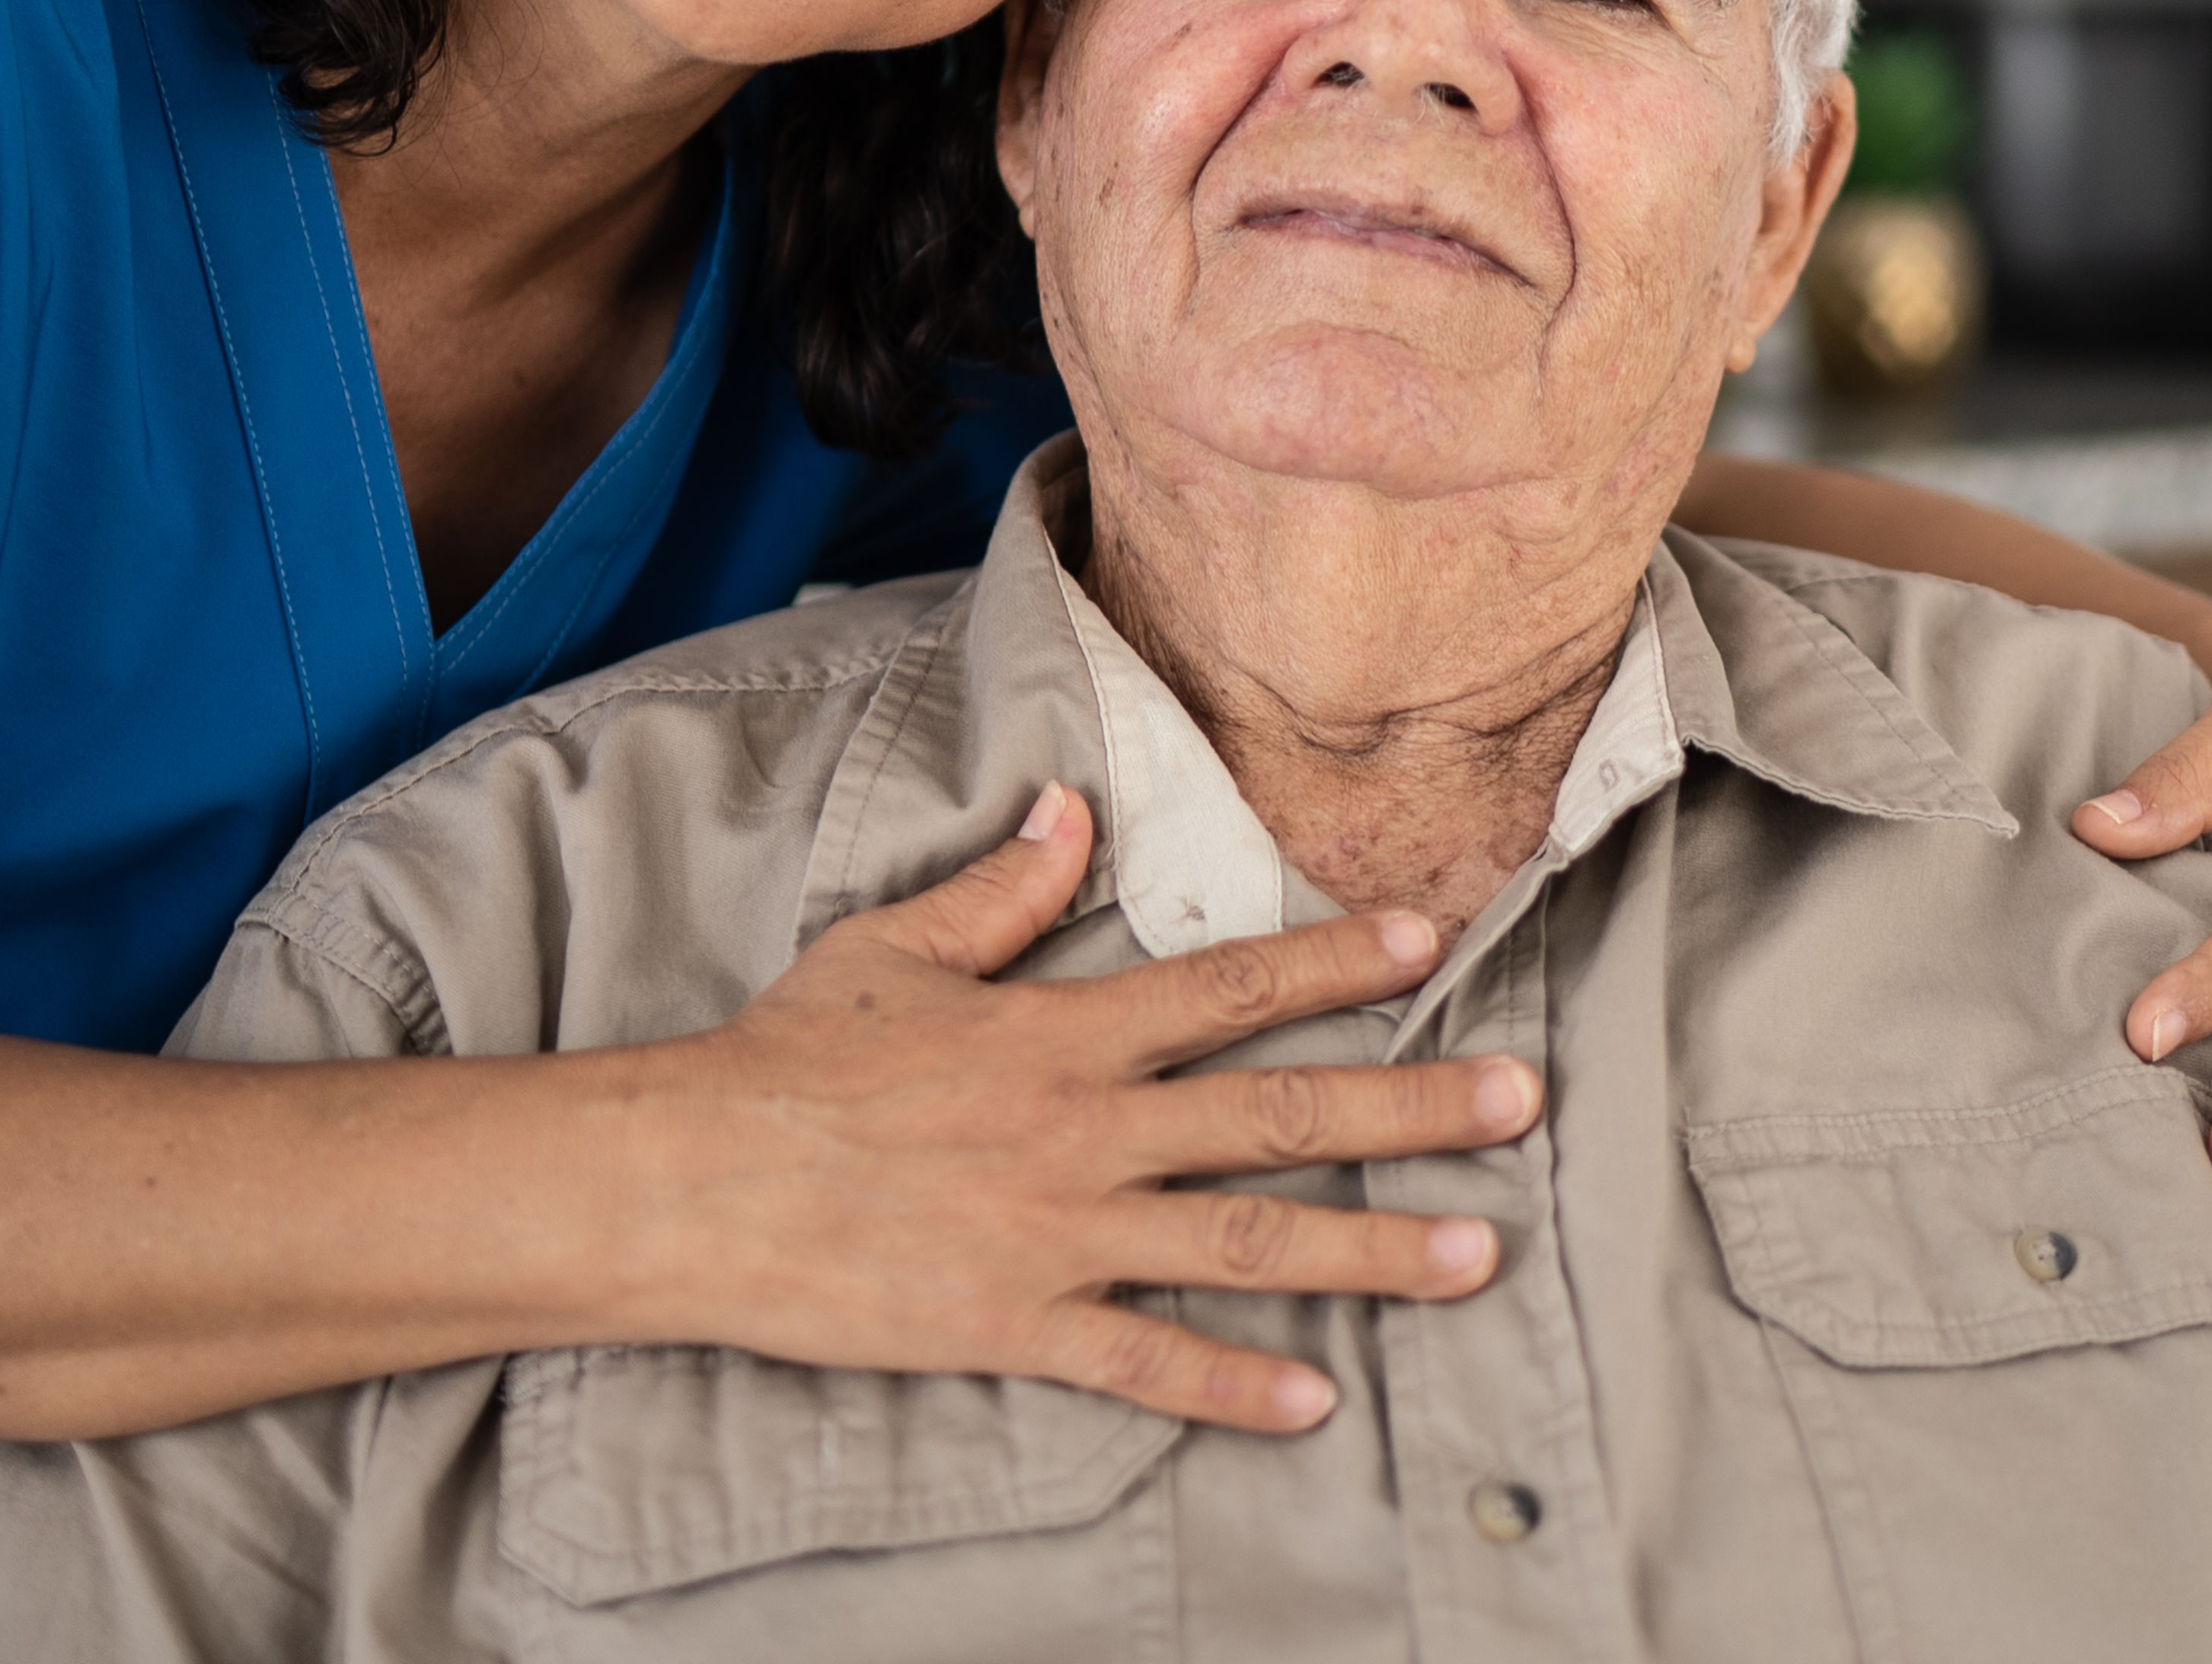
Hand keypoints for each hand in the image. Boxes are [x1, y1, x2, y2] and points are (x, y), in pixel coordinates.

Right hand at [640, 783, 1541, 1429]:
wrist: (691, 1183)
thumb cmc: (789, 1059)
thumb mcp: (895, 948)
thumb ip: (1001, 886)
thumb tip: (1075, 811)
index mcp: (1061, 1031)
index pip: (1228, 983)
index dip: (1335, 959)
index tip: (1429, 938)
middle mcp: (1084, 1130)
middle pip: (1277, 1113)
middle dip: (1411, 1107)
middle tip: (1521, 1099)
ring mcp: (1058, 1234)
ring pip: (1244, 1242)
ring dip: (1371, 1250)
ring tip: (1478, 1253)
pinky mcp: (1017, 1325)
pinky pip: (1146, 1364)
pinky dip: (1233, 1387)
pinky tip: (1317, 1400)